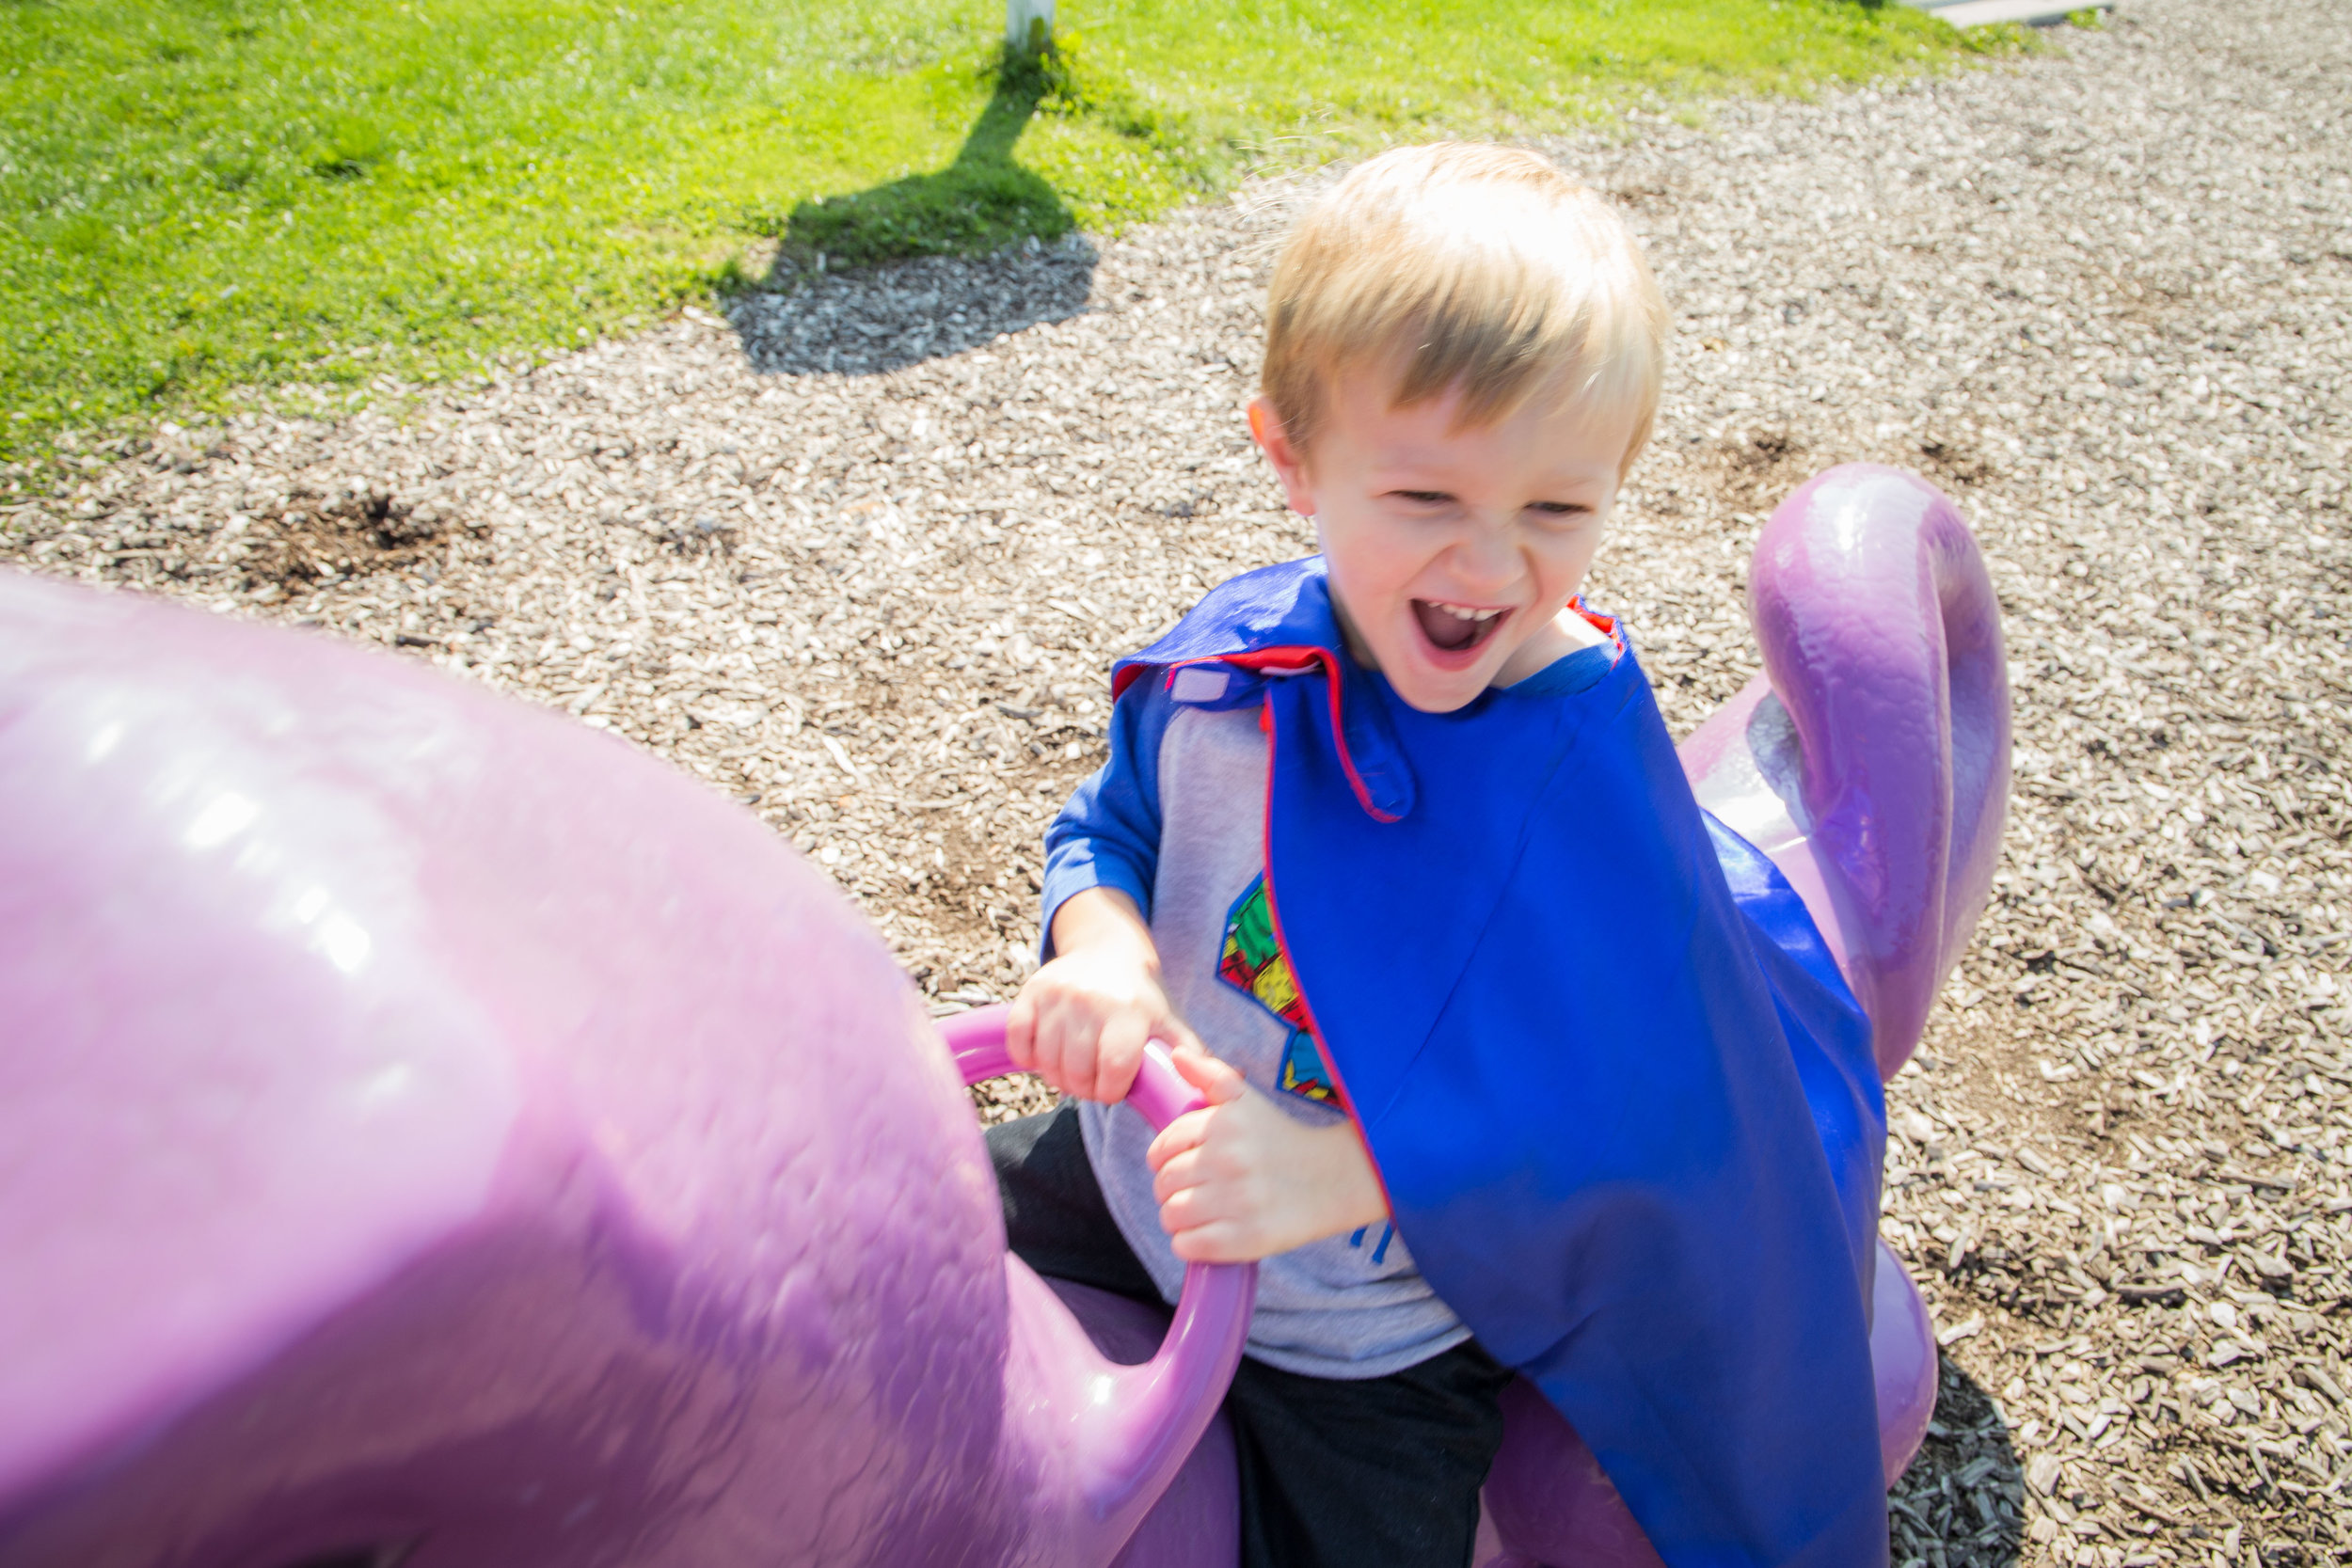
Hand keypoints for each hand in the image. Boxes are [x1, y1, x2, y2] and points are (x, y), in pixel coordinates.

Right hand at [1006, 888, 1200, 1102]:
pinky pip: (1020, 1041)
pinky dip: (1029, 1056)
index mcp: (1130, 1012)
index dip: (1111, 1091)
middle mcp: (1092, 1001)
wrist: (1107, 947)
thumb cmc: (1142, 996)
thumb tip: (1232, 1082)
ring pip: (1047, 1063)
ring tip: (1074, 1068)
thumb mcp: (1170, 1020)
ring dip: (1058, 1076)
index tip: (1114, 1088)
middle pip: (1076, 1074)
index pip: (1112, 1073)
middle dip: (1085, 1088)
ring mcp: (1058, 996)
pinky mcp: (1031, 992)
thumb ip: (1192, 1054)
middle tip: (1093, 1080)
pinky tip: (1047, 1053)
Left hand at [1145, 1044, 1389, 1263]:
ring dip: (1178, 1216)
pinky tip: (1208, 1232)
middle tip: (1193, 1189)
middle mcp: (1228, 1160)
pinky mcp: (1246, 1238)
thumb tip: (1177, 1055)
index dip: (1165, 1157)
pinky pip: (1188, 1246)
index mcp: (1223, 1125)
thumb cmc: (1281, 1139)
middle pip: (1164, 1182)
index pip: (1163, 1146)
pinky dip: (1190, 1243)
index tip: (1181, 1163)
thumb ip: (1211, 1074)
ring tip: (1200, 1211)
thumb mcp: (1248, 1100)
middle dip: (1171, 1187)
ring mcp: (1237, 1201)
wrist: (1331, 1180)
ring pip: (1171, 1215)